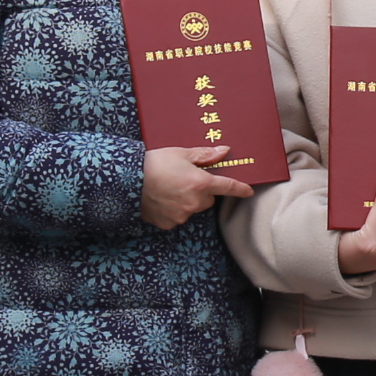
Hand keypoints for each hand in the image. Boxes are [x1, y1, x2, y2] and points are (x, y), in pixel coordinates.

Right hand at [141, 144, 257, 230]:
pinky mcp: (169, 223)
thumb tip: (224, 151)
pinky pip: (177, 217)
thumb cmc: (154, 163)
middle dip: (201, 192)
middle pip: (208, 200)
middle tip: (184, 180)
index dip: (240, 189)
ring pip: (192, 209)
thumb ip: (205, 155)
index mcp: (201, 183)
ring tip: (168, 189)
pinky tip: (161, 200)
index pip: (227, 187)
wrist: (126, 180)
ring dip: (186, 201)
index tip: (248, 191)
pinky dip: (173, 210)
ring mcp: (182, 215)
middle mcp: (194, 202)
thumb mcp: (180, 153)